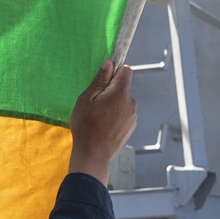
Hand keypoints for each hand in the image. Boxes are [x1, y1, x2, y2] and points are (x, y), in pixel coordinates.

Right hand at [68, 59, 136, 185]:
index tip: (104, 79)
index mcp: (120, 93)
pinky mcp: (132, 126)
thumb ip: (100, 80)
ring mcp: (133, 115)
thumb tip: (109, 64)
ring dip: (114, 103)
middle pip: (123, 87)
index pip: (126, 71)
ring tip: (99, 116)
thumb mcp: (86, 99)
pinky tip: (104, 124)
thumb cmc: (86, 126)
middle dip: (111, 90)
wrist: (93, 154)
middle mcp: (131, 103)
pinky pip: (125, 112)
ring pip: (124, 100)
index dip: (115, 72)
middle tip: (95, 102)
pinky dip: (117, 114)